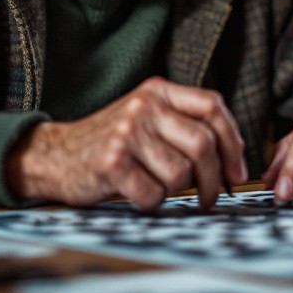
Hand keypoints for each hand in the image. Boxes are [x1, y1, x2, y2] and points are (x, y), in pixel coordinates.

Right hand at [6, 77, 246, 209]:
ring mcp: (127, 132)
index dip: (233, 141)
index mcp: (158, 91)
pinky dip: (151, 201)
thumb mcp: (148, 117)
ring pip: (180, 173)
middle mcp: (144, 106)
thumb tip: (235, 154)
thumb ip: (185, 123)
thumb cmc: (113, 141)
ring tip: (157, 185)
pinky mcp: (112, 162)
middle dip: (213, 177)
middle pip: (203, 143)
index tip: (236, 171)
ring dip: (175, 190)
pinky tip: (137, 192)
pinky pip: (153, 193)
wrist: (56, 155)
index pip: (213, 107)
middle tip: (211, 197)